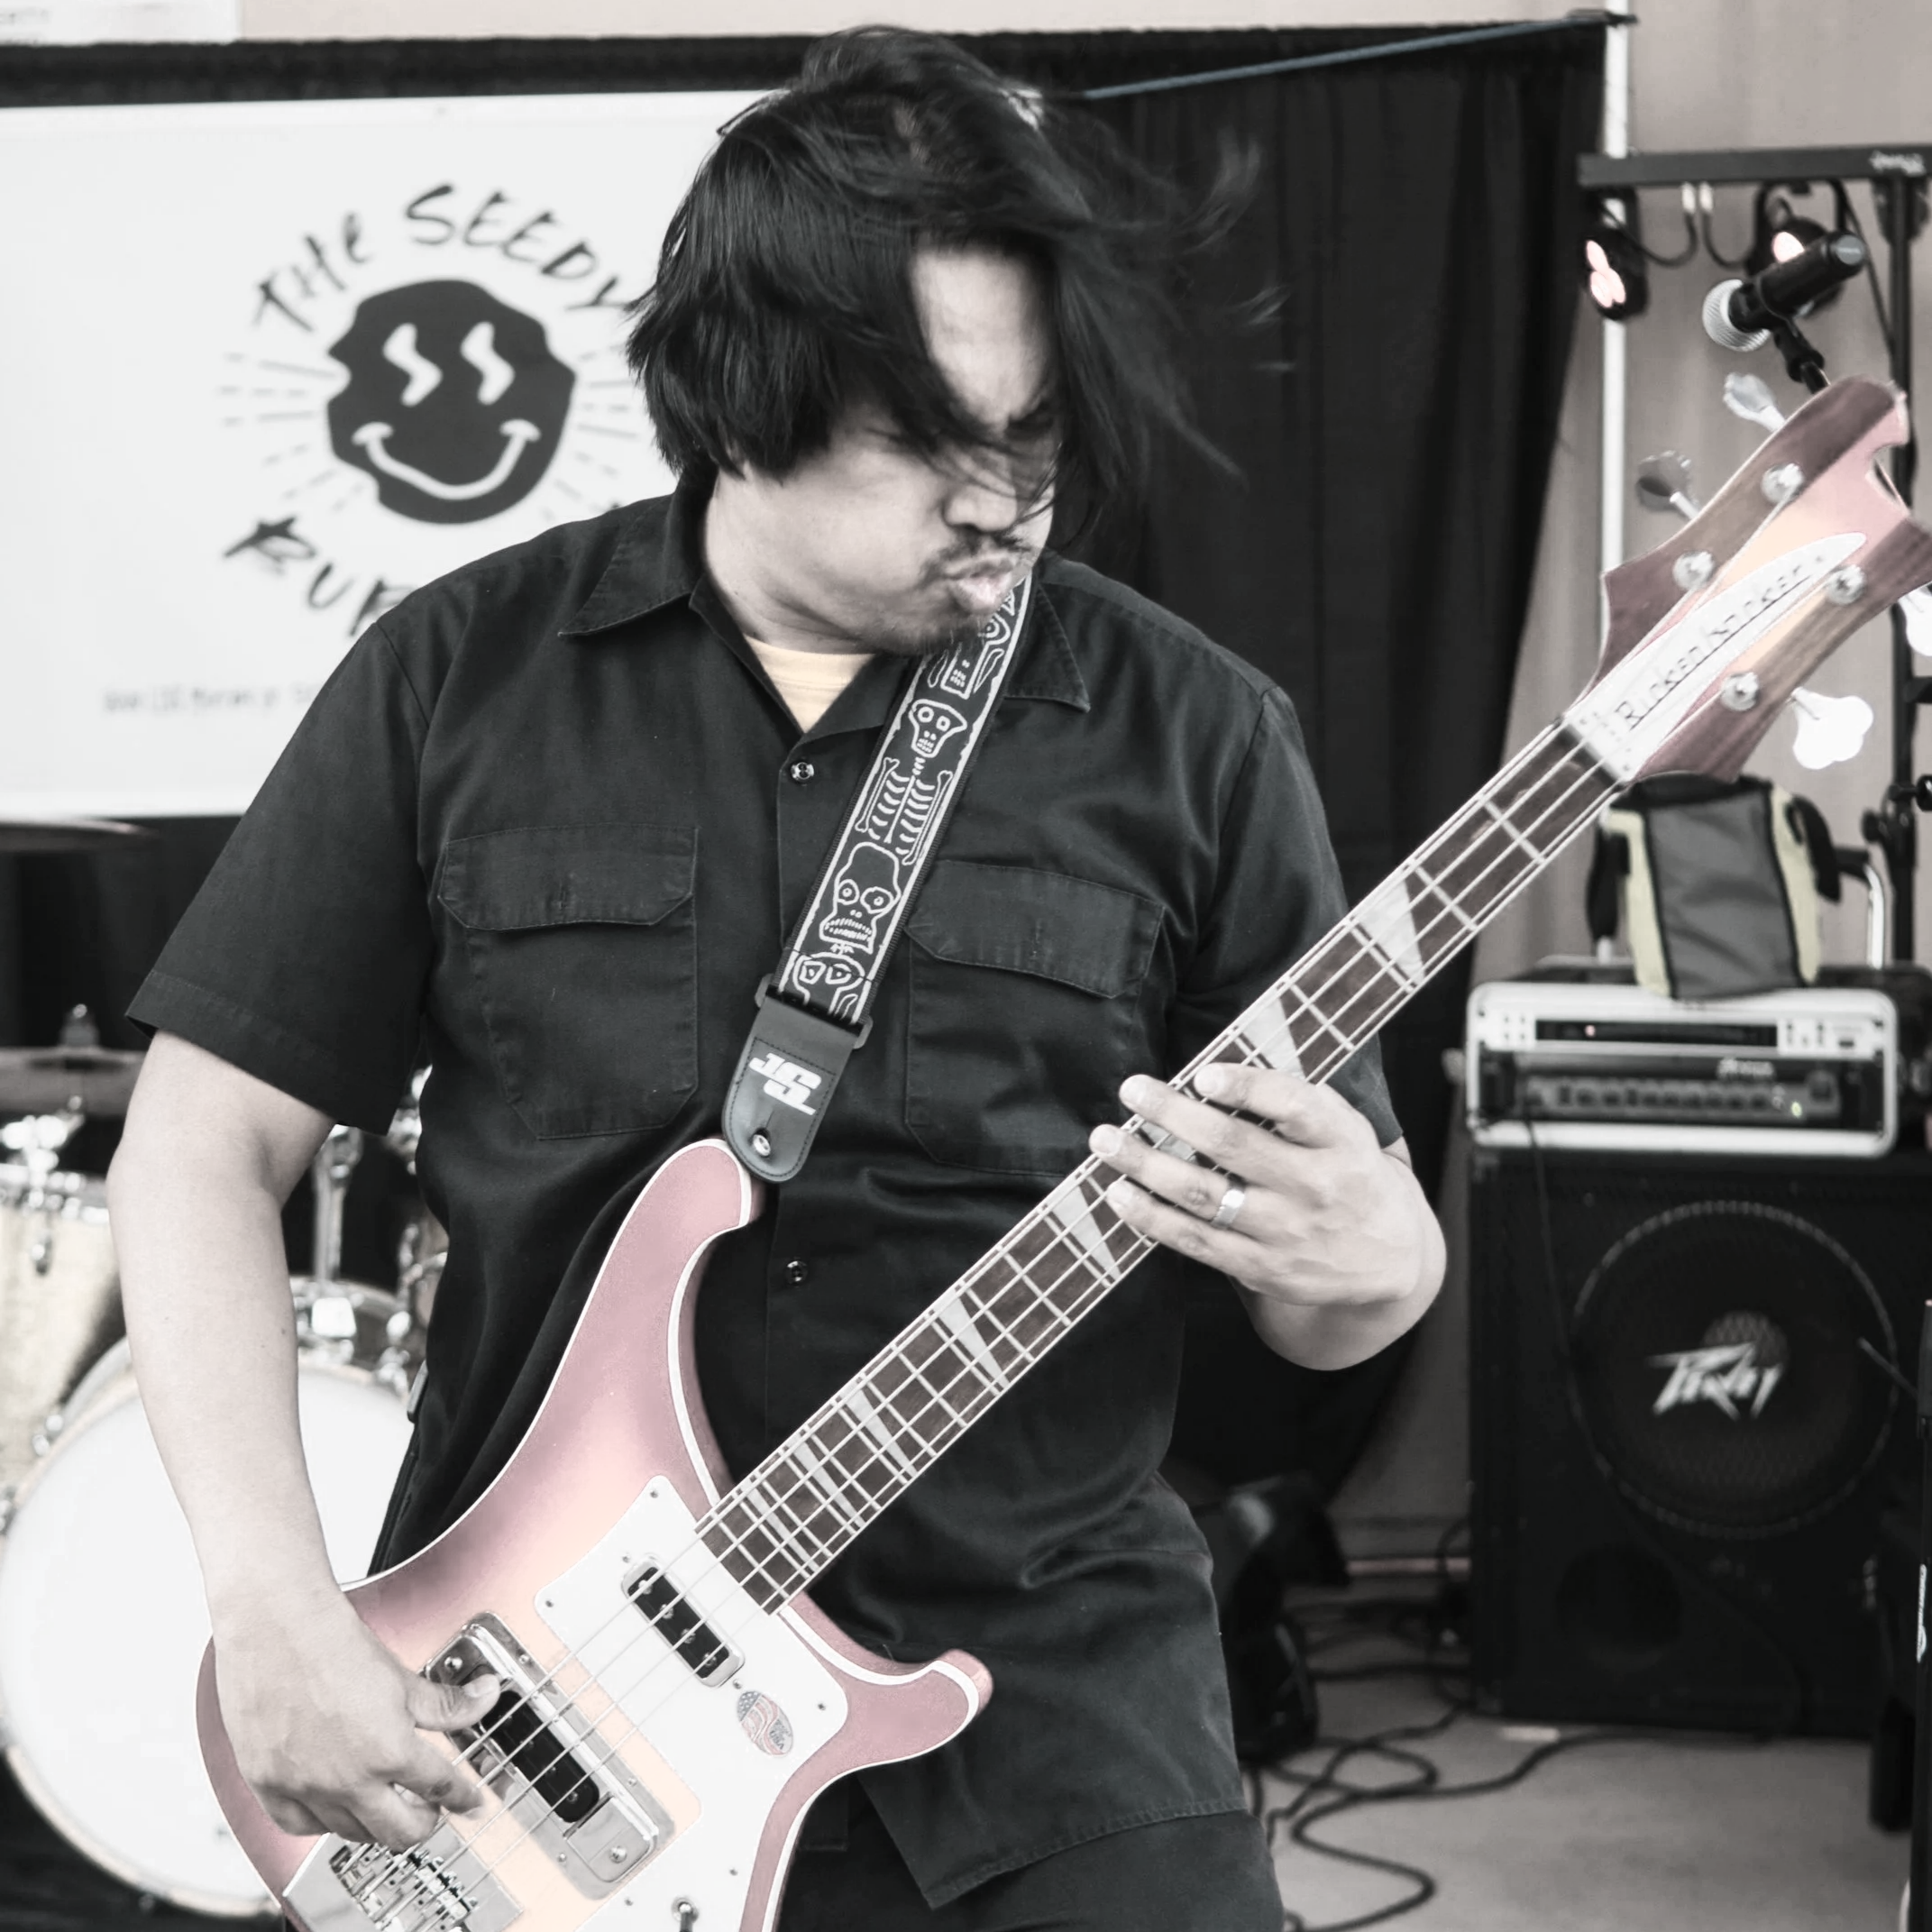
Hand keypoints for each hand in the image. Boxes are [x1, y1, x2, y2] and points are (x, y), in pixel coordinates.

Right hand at [214, 1587, 496, 1847]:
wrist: (275, 1627)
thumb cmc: (333, 1644)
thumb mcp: (402, 1677)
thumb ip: (446, 1702)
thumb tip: (484, 1697)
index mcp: (388, 1752)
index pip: (439, 1787)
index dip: (461, 1797)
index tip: (469, 1802)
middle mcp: (347, 1780)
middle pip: (399, 1831)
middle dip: (424, 1824)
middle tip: (431, 1813)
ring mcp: (305, 1788)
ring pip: (350, 1833)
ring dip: (376, 1825)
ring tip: (387, 1809)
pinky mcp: (268, 1785)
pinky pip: (299, 1826)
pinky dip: (321, 1823)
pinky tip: (332, 1810)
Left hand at [1088, 1063, 1440, 1364]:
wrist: (1388, 1257)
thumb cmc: (1350, 1171)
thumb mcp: (1346, 1128)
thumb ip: (1296, 1099)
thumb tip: (1218, 1067)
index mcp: (1341, 1141)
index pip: (1296, 1107)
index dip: (1248, 1087)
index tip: (1202, 1073)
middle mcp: (1316, 1187)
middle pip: (1235, 1147)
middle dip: (1174, 1115)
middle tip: (1132, 1090)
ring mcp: (1287, 1232)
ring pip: (1205, 1196)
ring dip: (1146, 1166)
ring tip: (1107, 1141)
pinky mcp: (1262, 1268)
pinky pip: (1197, 1242)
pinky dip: (1153, 1217)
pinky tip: (1120, 1194)